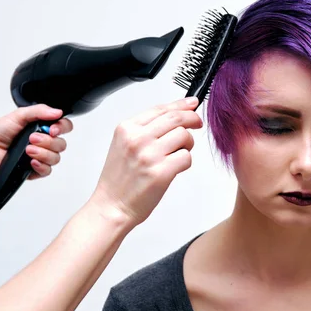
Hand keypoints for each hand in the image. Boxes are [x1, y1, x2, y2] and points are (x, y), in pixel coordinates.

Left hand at [0, 104, 72, 178]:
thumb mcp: (19, 115)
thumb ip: (39, 111)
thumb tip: (58, 112)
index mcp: (43, 127)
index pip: (64, 127)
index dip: (62, 128)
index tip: (52, 129)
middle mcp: (44, 142)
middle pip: (61, 144)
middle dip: (48, 142)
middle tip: (31, 138)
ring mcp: (40, 156)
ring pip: (56, 158)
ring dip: (43, 153)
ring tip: (27, 150)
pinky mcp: (35, 170)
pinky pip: (47, 171)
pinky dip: (41, 166)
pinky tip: (31, 161)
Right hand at [89, 97, 202, 227]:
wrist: (111, 206)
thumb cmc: (119, 180)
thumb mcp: (124, 146)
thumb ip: (145, 130)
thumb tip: (174, 117)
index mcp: (127, 129)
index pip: (160, 109)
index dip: (181, 104)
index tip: (192, 104)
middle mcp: (137, 139)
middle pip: (176, 118)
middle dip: (192, 119)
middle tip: (198, 124)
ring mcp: (149, 155)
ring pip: (184, 136)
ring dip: (187, 144)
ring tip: (178, 154)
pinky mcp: (161, 172)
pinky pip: (186, 157)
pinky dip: (186, 162)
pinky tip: (176, 168)